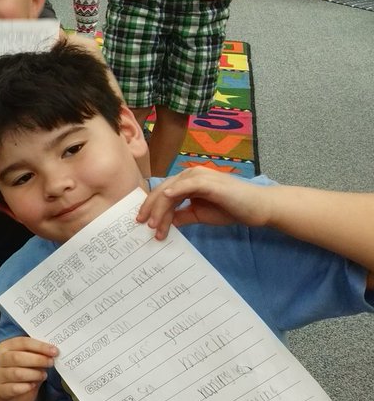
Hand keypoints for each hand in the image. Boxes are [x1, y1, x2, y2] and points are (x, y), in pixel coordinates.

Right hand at [0, 336, 56, 400]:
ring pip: (17, 373)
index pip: (22, 342)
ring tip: (44, 375)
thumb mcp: (29, 358)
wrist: (13, 391)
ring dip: (34, 374)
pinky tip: (33, 385)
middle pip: (17, 357)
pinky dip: (27, 387)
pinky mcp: (1, 390)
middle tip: (50, 362)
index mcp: (5, 347)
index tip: (54, 351)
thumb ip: (37, 353)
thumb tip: (52, 351)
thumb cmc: (23, 369)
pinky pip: (14, 388)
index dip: (39, 346)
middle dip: (37, 359)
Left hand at [135, 167, 269, 239]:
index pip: (163, 194)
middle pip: (162, 191)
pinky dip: (175, 190)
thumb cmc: (231, 209)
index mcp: (187, 182)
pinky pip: (187, 184)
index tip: (144, 224)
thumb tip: (166, 224)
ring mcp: (199, 176)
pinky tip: (166, 199)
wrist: (258, 208)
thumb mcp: (200, 215)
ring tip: (154, 225)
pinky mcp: (208, 181)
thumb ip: (183, 216)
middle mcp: (190, 175)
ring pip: (170, 190)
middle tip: (143, 225)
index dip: (152, 209)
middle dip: (151, 209)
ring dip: (160, 208)